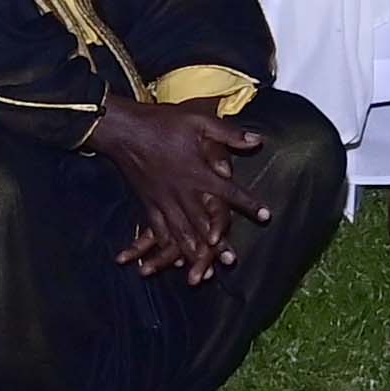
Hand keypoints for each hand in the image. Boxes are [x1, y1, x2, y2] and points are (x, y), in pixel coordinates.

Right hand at [96, 94, 272, 278]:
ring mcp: (163, 199)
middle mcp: (183, 191)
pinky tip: (172, 259)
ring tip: (204, 269)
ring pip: (182, 231)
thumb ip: (228, 134)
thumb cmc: (163, 123)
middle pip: (204, 222)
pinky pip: (158, 229)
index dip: (249, 204)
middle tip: (232, 260)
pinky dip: (166, 245)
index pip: (230, 192)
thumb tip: (258, 140)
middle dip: (219, 242)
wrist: (124, 130)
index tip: (266, 215)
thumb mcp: (199, 121)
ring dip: (194, 250)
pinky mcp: (147, 202)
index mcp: (198, 172)